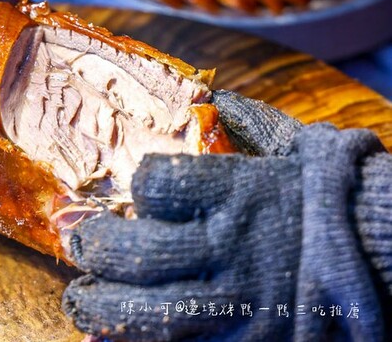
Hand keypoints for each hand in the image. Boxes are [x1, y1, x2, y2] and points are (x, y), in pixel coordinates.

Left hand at [62, 91, 391, 340]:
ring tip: (81, 298)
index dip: (140, 187)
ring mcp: (241, 305)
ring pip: (149, 315)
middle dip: (97, 249)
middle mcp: (233, 248)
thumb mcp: (297, 152)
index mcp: (241, 192)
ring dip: (101, 306)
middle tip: (82, 244)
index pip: (157, 184)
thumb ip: (250, 128)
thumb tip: (210, 100)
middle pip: (138, 254)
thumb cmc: (335, 198)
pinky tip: (116, 335)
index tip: (140, 192)